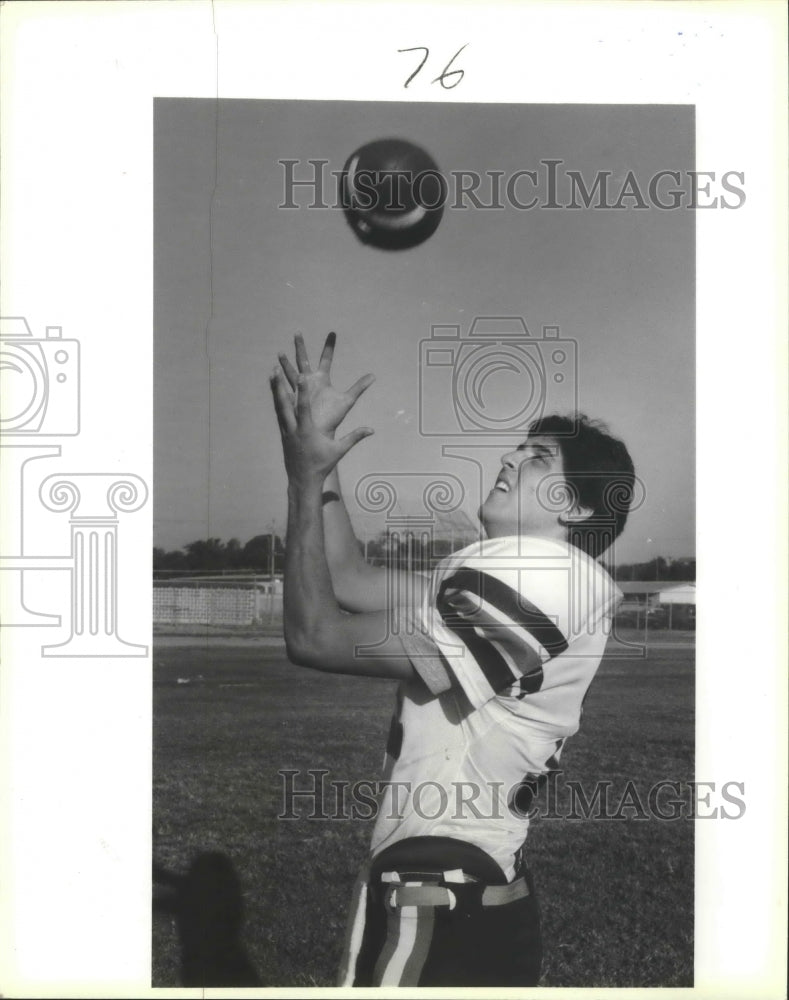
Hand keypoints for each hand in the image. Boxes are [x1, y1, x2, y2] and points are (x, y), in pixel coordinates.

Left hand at [271, 365, 373, 485]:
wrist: (303, 480)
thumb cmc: (322, 464)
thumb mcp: (339, 451)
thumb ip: (354, 437)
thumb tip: (371, 429)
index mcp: (307, 431)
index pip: (304, 408)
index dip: (302, 392)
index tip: (301, 376)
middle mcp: (294, 429)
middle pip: (284, 404)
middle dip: (280, 386)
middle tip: (276, 368)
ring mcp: (286, 431)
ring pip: (278, 407)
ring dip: (275, 390)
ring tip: (272, 374)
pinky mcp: (283, 434)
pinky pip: (278, 413)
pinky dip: (277, 401)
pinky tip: (275, 391)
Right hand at [277, 332, 374, 437]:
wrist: (320, 434)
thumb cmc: (333, 418)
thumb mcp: (347, 400)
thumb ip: (359, 387)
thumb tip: (374, 376)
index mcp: (322, 380)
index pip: (326, 359)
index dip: (329, 346)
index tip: (332, 332)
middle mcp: (310, 382)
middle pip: (304, 360)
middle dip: (300, 346)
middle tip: (297, 332)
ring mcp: (299, 390)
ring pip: (290, 372)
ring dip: (285, 363)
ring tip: (280, 352)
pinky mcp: (291, 399)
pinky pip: (283, 388)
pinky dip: (278, 380)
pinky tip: (273, 372)